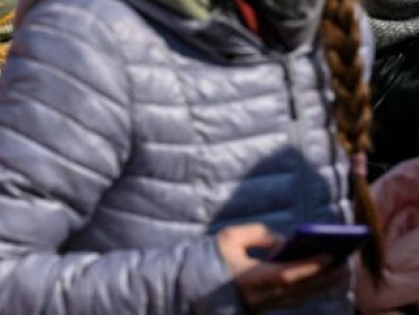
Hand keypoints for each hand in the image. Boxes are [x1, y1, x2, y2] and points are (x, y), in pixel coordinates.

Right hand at [218, 223, 347, 311]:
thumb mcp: (230, 237)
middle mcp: (259, 296)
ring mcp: (263, 306)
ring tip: (341, 272)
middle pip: (300, 290)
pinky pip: (294, 301)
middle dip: (325, 277)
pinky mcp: (265, 309)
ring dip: (323, 286)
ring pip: (301, 298)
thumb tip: (286, 241)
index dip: (309, 266)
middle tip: (346, 264)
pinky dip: (311, 291)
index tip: (330, 256)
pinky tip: (323, 281)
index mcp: (248, 277)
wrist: (194, 286)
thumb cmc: (212, 257)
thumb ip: (258, 234)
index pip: (285, 275)